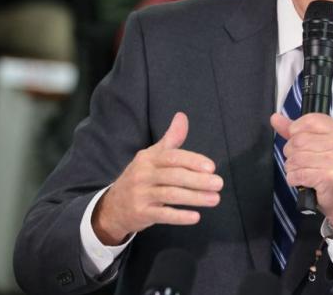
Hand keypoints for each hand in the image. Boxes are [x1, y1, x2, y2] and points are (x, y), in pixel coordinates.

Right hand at [92, 112, 222, 244]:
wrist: (114, 206)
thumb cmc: (141, 177)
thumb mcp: (152, 156)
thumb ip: (171, 139)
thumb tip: (182, 116)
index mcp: (148, 158)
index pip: (173, 157)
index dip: (193, 161)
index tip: (211, 167)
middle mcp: (142, 174)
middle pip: (174, 176)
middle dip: (198, 180)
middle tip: (219, 184)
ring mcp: (140, 194)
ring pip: (170, 195)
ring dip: (195, 197)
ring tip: (215, 199)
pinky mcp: (140, 213)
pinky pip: (162, 215)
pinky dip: (179, 216)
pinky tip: (196, 217)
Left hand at [270, 113, 332, 228]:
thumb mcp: (321, 144)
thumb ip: (297, 130)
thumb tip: (275, 118)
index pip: (309, 121)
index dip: (296, 132)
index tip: (300, 142)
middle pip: (298, 140)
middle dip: (292, 153)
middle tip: (302, 161)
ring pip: (295, 158)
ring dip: (292, 168)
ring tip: (302, 171)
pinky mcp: (329, 177)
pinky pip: (297, 174)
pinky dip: (294, 179)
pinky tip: (303, 180)